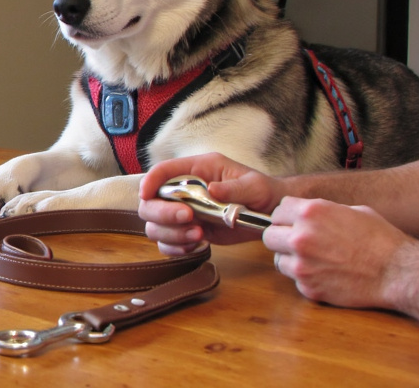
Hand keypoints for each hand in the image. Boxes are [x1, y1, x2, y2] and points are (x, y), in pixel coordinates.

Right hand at [138, 153, 284, 253]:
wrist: (271, 214)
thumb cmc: (262, 192)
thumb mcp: (253, 186)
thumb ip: (234, 188)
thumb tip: (212, 190)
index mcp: (195, 171)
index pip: (162, 171)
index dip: (149, 182)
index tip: (147, 195)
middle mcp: (183, 191)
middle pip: (150, 202)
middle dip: (163, 214)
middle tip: (189, 219)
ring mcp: (184, 213)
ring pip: (155, 226)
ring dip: (171, 234)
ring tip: (200, 236)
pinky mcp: (188, 232)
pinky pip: (167, 244)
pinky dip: (176, 248)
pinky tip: (196, 246)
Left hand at [266, 197, 418, 314]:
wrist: (397, 272)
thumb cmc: (380, 239)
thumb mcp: (351, 210)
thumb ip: (321, 211)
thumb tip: (302, 213)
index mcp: (311, 213)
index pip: (277, 210)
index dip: (287, 217)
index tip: (295, 223)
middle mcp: (301, 236)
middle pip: (269, 235)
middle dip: (282, 237)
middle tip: (299, 242)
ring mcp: (302, 264)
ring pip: (277, 259)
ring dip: (290, 258)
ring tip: (314, 259)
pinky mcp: (307, 286)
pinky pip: (293, 279)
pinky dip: (304, 277)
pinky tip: (323, 273)